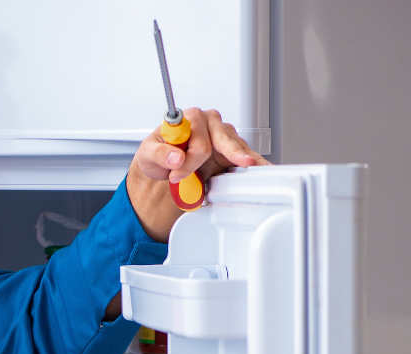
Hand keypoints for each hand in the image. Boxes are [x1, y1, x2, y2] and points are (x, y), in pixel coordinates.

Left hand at [127, 107, 270, 242]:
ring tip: (237, 174)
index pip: (198, 139)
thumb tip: (176, 157)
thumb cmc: (159, 155)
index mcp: (191, 118)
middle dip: (201, 166)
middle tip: (183, 179)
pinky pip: (248, 156)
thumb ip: (159, 154)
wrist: (165, 166)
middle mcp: (211, 122)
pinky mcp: (234, 150)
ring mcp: (225, 135)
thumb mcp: (147, 154)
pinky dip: (255, 164)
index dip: (187, 161)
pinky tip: (263, 168)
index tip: (176, 174)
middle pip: (220, 144)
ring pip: (237, 150)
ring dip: (233, 166)